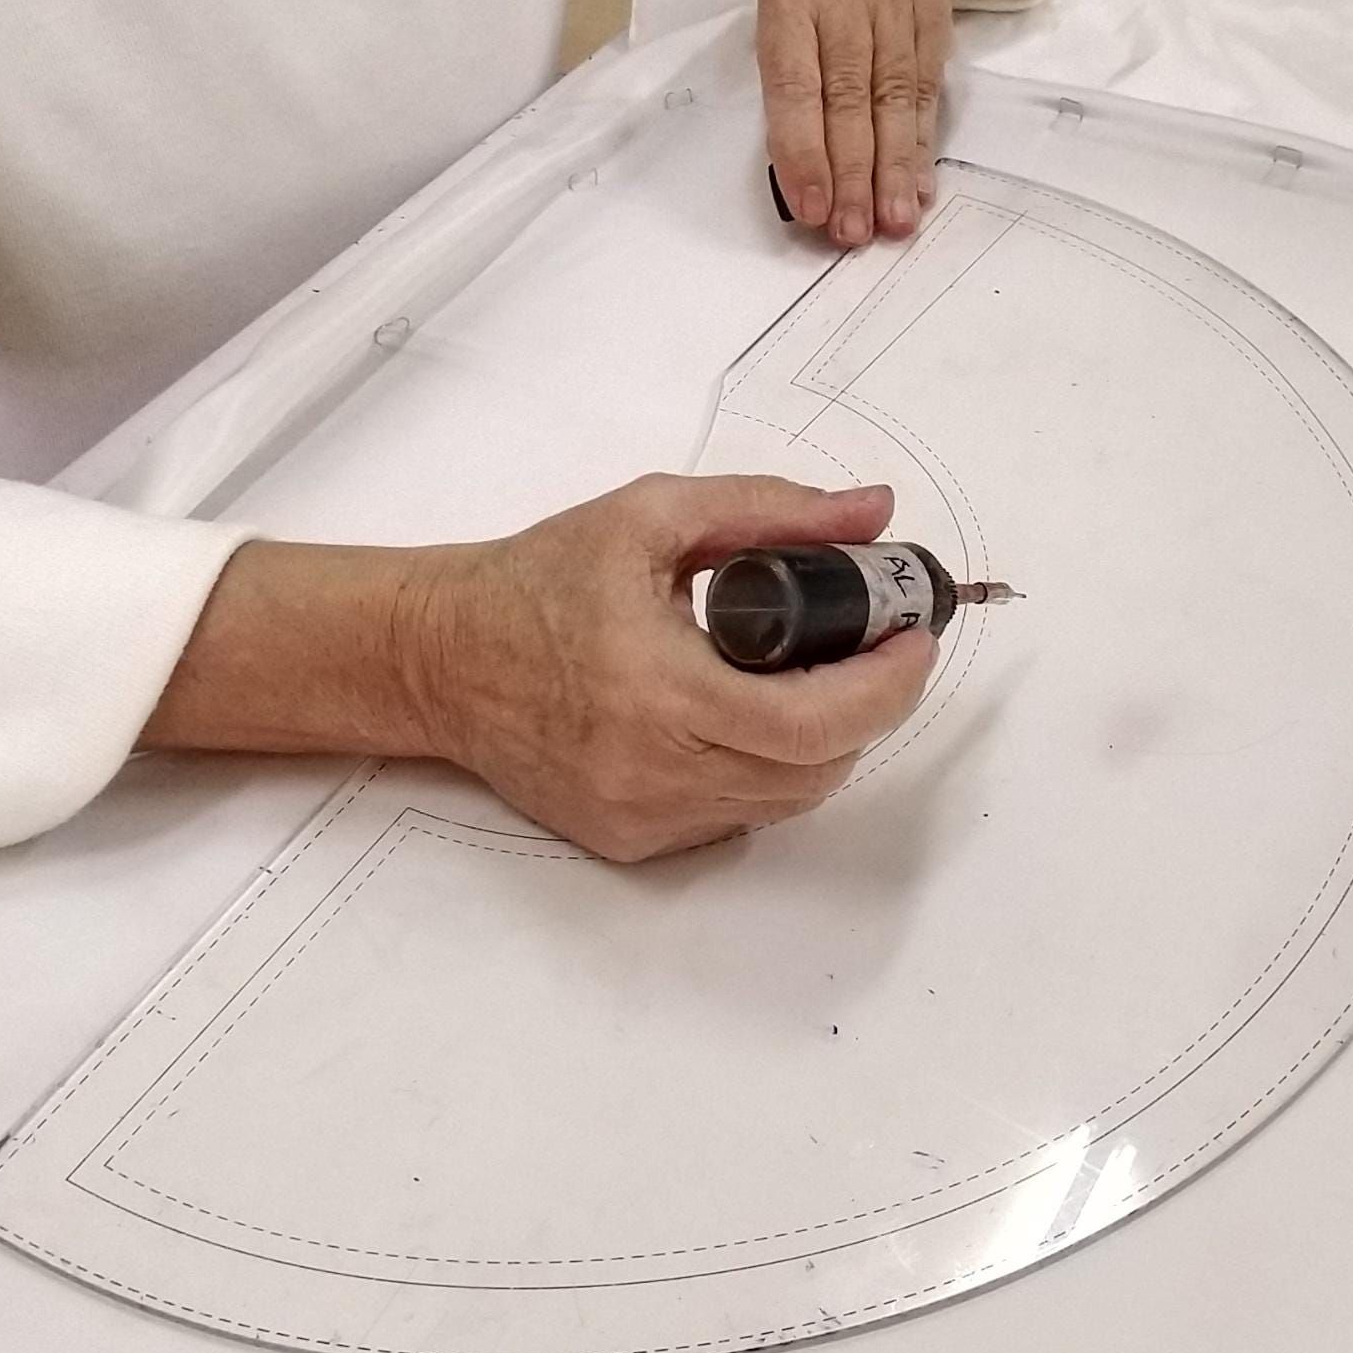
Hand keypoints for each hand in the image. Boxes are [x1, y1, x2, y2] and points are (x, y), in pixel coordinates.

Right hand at [143, 475, 937, 861]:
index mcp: (656, 686)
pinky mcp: (628, 842)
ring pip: (785, 800)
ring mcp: (638, 817)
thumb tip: (872, 510)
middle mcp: (649, 768)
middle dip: (868, 709)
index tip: (913, 637)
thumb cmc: (538, 580)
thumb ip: (772, 510)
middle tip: (877, 649)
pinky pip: (737, 817)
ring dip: (824, 743)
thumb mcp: (653, 516)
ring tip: (815, 677)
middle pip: (815, 769)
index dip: (886, 687)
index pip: (813, 721)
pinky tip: (745, 718)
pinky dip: (766, 771)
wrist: (439, 659)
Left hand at [758, 0, 955, 250]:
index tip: (812, 209)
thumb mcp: (780, 35)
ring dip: (893, 170)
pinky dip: (921, 148)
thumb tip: (810, 191)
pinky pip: (928, 93)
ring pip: (895, 98)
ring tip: (891, 222)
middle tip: (853, 230)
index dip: (804, 152)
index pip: (796, 85)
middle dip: (852, 173)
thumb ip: (788, 102)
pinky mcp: (935, 16)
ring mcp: (895, 2)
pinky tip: (918, 189)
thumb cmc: (812, 8)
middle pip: (849, 97)